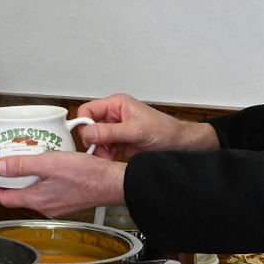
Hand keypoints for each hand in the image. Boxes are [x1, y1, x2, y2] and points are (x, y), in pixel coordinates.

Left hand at [0, 150, 126, 216]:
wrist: (114, 183)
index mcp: (38, 200)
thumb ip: (22, 165)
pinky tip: (45, 168)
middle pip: (18, 196)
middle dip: (6, 184)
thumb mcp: (50, 164)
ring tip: (20, 166)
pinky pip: (46, 191)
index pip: (6, 199)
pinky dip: (39, 181)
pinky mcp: (68, 199)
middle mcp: (46, 206)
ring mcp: (57, 205)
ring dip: (23, 181)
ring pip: (32, 193)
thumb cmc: (88, 176)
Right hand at [75, 93, 216, 159]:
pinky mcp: (118, 142)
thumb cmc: (165, 131)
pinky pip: (103, 149)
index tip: (88, 138)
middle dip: (93, 141)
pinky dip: (105, 156)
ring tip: (110, 156)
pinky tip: (113, 158)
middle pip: (89, 127)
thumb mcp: (136, 131)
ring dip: (99, 150)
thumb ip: (110, 132)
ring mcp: (115, 130)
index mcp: (116, 105)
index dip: (84, 124)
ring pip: (94, 140)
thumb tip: (88, 132)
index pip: (87, 110)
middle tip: (100, 150)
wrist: (179, 146)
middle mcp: (113, 116)